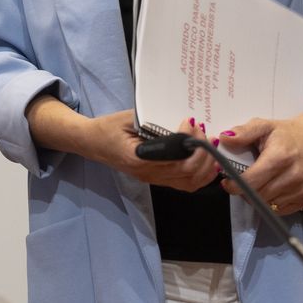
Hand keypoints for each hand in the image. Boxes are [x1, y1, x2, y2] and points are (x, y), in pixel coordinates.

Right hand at [78, 111, 217, 191]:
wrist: (92, 143)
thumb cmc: (108, 127)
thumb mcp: (129, 118)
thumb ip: (155, 122)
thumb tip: (185, 123)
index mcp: (139, 158)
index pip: (174, 157)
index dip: (189, 141)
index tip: (191, 122)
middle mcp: (148, 174)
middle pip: (187, 172)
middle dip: (203, 152)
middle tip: (204, 132)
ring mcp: (153, 180)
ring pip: (190, 183)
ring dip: (206, 166)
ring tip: (210, 146)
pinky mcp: (157, 180)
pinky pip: (185, 185)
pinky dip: (202, 176)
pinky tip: (208, 162)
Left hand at [218, 105, 302, 215]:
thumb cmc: (288, 133)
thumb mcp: (264, 126)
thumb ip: (244, 132)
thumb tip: (224, 137)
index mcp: (280, 158)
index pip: (250, 182)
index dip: (234, 185)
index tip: (227, 182)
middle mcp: (294, 177)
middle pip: (258, 196)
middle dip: (244, 191)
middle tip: (240, 182)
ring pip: (269, 205)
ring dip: (258, 198)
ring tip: (256, 184)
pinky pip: (282, 210)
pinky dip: (272, 203)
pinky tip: (271, 189)